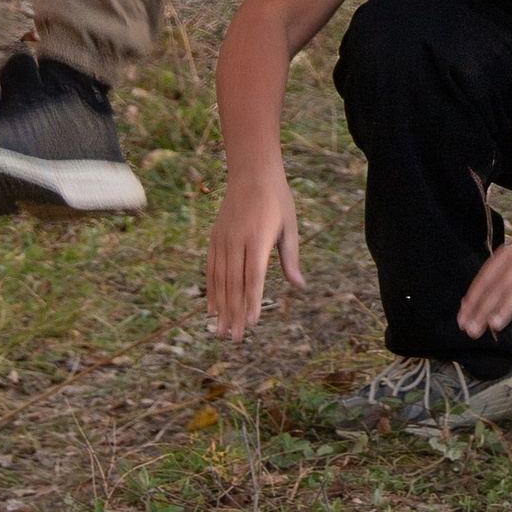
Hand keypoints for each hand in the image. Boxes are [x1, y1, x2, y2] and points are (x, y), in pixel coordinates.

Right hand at [205, 170, 302, 339]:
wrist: (251, 172)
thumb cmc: (277, 199)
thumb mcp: (290, 226)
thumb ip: (291, 258)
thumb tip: (300, 286)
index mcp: (258, 237)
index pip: (254, 276)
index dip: (252, 301)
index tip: (252, 324)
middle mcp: (237, 240)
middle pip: (235, 283)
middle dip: (234, 313)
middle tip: (234, 338)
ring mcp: (223, 239)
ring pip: (220, 279)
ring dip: (221, 307)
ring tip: (220, 331)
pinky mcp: (215, 238)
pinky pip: (211, 269)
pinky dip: (212, 290)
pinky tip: (212, 308)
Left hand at [458, 231, 511, 337]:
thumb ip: (495, 286)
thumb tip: (467, 307)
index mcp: (509, 257)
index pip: (486, 279)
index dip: (473, 300)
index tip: (462, 321)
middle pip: (500, 287)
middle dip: (484, 309)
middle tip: (472, 330)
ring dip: (506, 307)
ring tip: (494, 325)